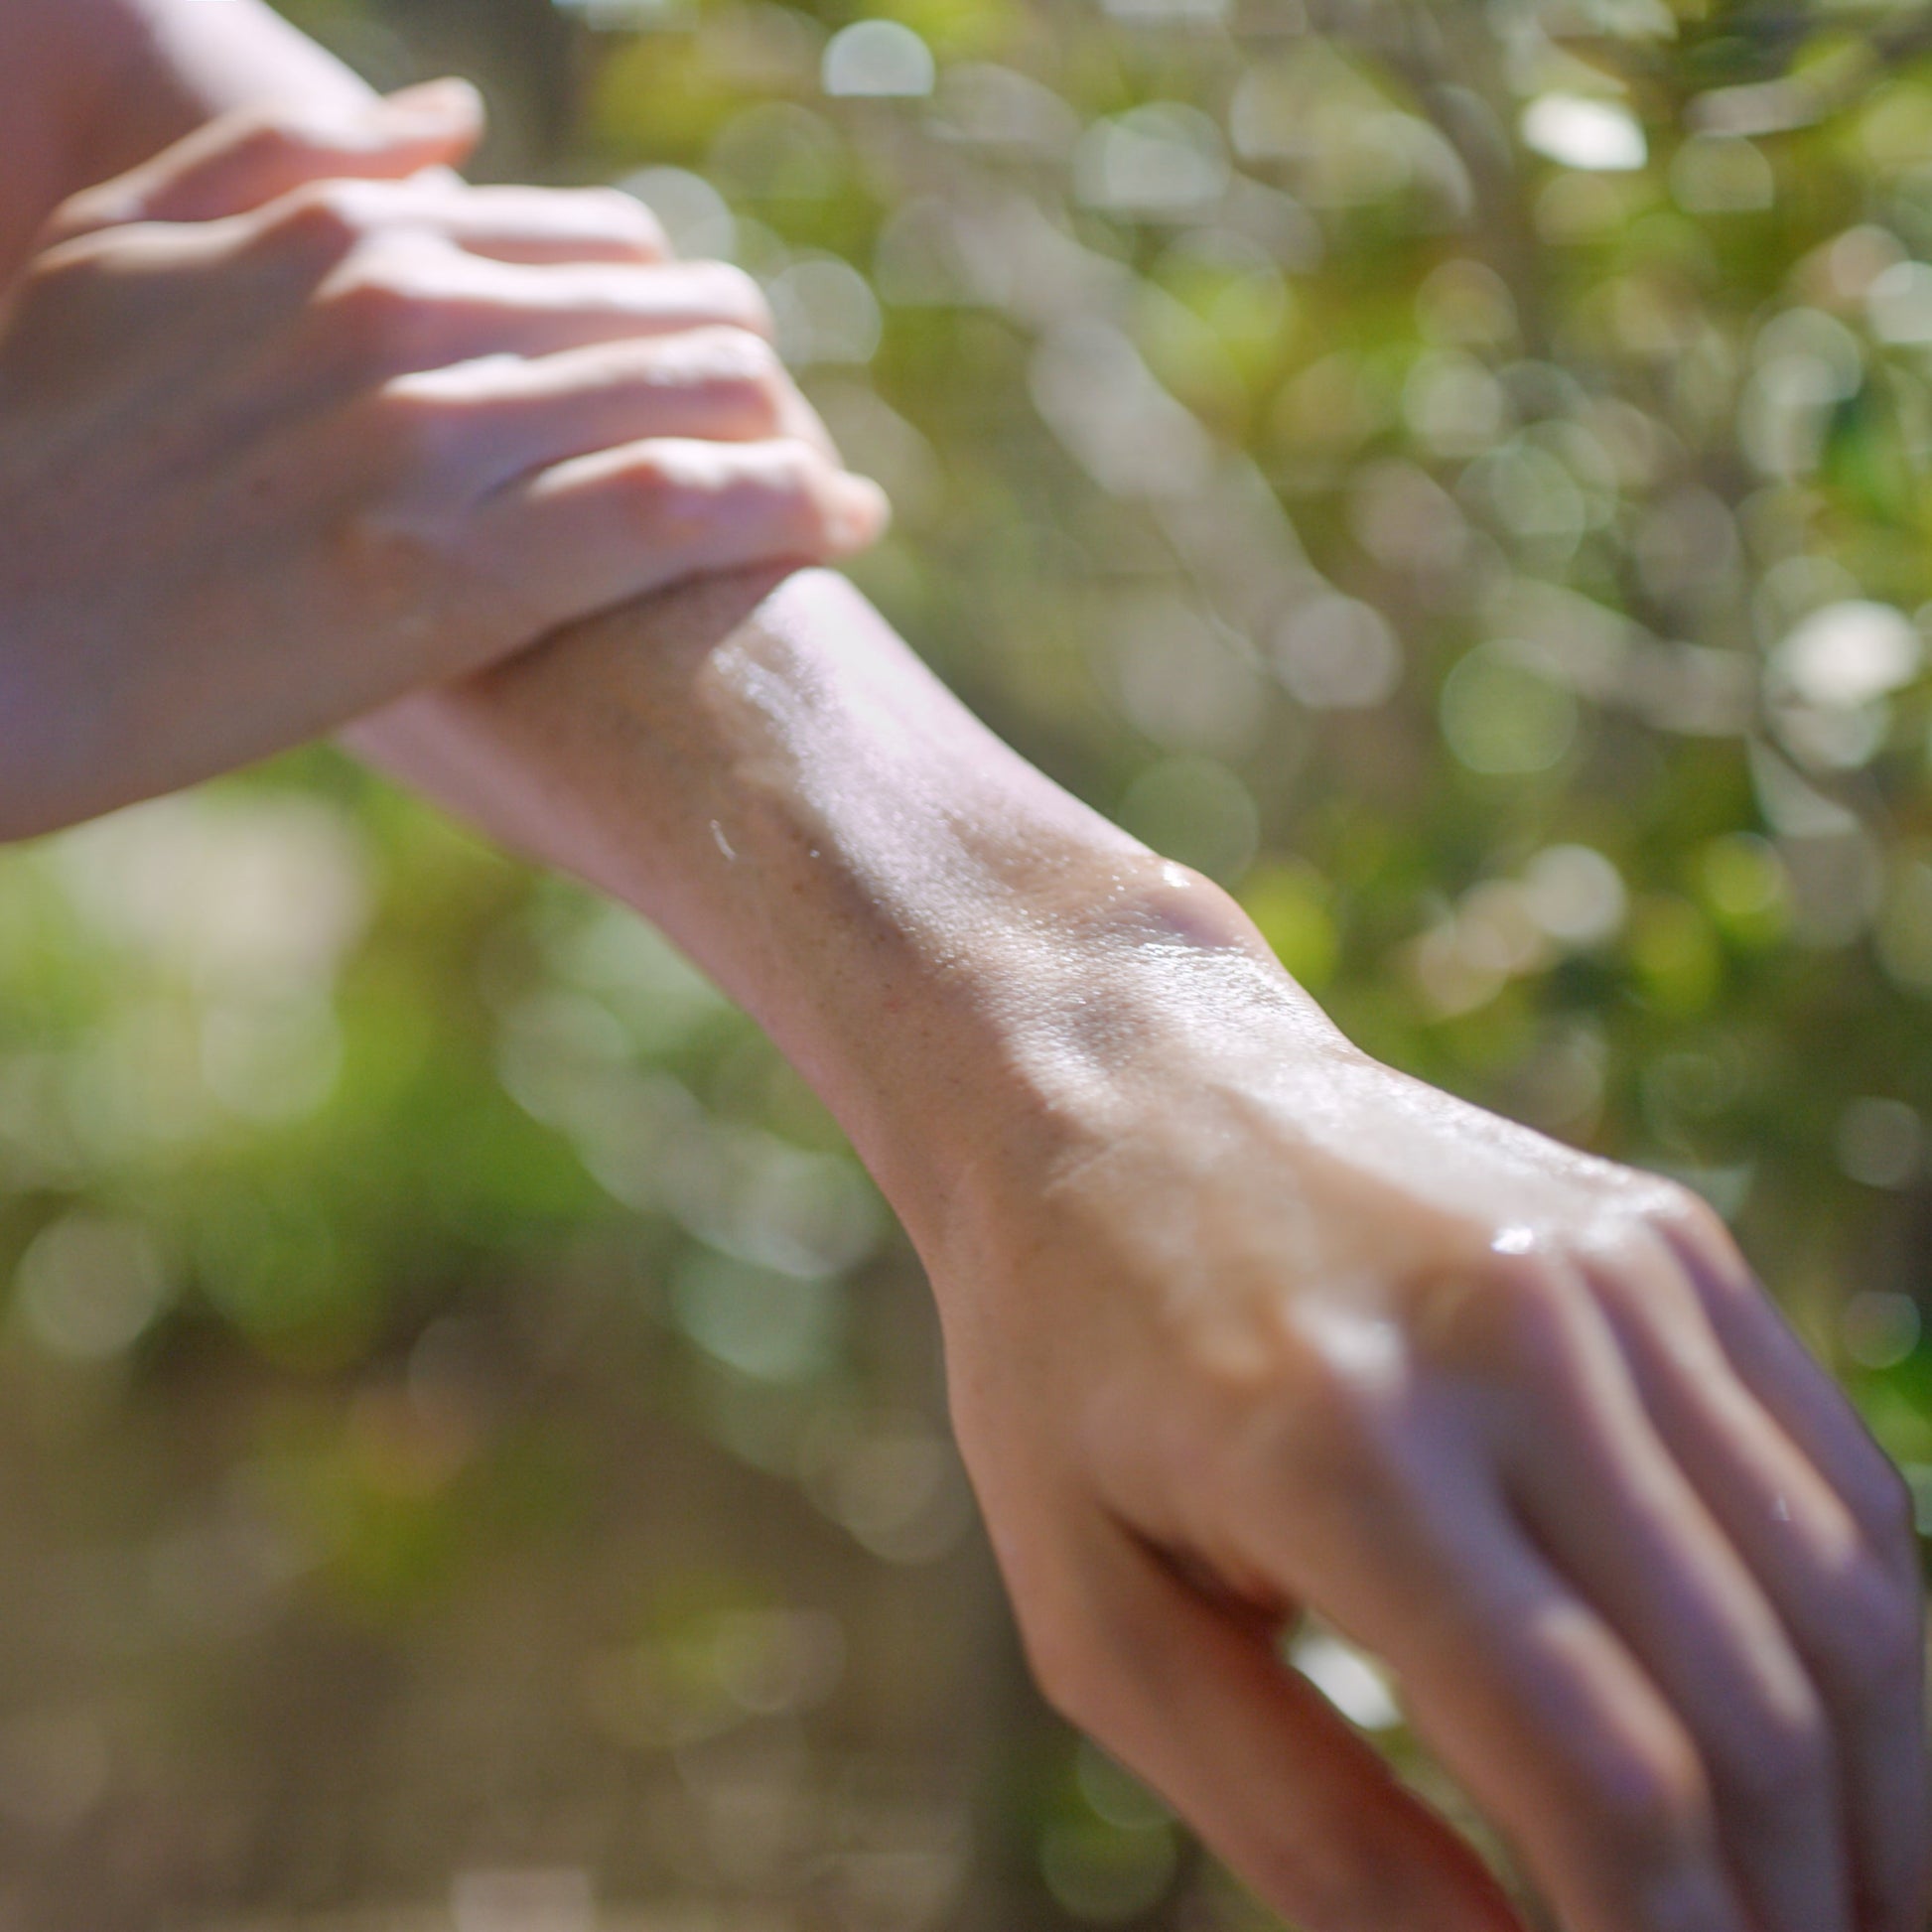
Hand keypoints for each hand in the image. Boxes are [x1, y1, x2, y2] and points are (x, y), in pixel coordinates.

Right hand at [0, 85, 884, 838]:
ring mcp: (433, 439)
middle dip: (754, 370)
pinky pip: (677, 507)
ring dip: (792, 432)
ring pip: (699, 390)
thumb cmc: (39, 448)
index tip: (727, 367)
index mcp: (352, 237)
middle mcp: (410, 311)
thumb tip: (455, 122)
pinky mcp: (452, 574)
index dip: (683, 307)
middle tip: (791, 436)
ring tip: (833, 484)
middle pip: (673, 306)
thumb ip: (296, 169)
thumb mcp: (135, 254)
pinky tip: (846, 522)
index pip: (600, 242)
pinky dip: (784, 504)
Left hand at [930, 879, 1926, 1931]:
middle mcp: (1514, 1343)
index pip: (1604, 1782)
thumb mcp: (1097, 1614)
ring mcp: (1615, 1269)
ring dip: (1877, 1803)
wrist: (1121, 1088)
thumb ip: (1298, 1823)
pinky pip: (1830, 1472)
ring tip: (1837, 1919)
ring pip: (1847, 1601)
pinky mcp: (1663, 1234)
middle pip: (1756, 1712)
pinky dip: (1866, 1643)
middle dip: (1797, 1916)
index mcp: (1343, 1452)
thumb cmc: (1070, 1366)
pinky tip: (1833, 1752)